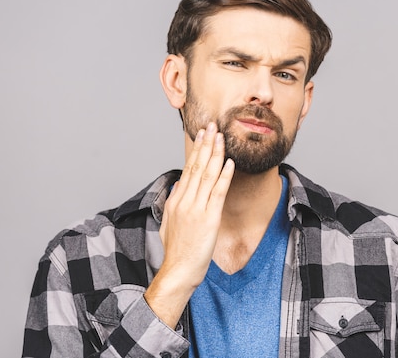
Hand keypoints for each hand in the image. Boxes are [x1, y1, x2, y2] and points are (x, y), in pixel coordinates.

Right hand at [144, 122, 234, 326]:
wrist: (178, 270)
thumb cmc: (176, 250)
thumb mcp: (168, 223)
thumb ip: (172, 202)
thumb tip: (178, 185)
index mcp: (175, 200)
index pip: (188, 168)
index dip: (197, 149)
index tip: (202, 134)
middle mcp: (184, 200)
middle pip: (197, 166)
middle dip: (206, 144)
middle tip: (212, 126)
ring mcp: (196, 208)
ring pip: (207, 175)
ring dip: (215, 154)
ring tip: (221, 137)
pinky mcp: (209, 218)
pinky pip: (218, 192)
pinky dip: (224, 176)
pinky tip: (229, 163)